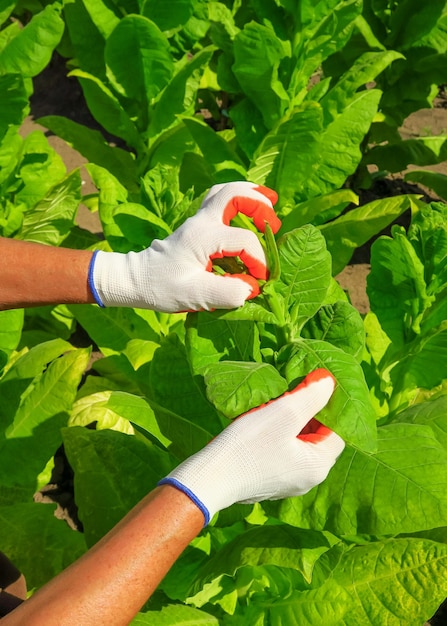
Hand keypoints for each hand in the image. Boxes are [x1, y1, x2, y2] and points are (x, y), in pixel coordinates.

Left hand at [88, 182, 279, 311]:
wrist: (136, 280)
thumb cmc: (161, 287)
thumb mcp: (194, 296)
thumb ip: (227, 292)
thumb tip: (251, 287)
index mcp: (203, 237)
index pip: (244, 240)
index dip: (259, 260)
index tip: (259, 280)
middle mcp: (202, 222)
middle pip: (234, 194)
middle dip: (260, 205)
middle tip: (274, 225)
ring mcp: (198, 220)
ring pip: (226, 191)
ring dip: (250, 195)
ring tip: (270, 204)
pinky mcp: (197, 225)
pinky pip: (220, 201)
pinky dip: (239, 201)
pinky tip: (249, 213)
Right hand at [159, 369, 344, 523]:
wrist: (209, 479)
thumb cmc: (249, 445)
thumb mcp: (284, 413)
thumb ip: (311, 396)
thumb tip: (330, 382)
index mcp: (318, 466)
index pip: (337, 431)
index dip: (326, 407)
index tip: (309, 388)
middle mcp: (308, 479)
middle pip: (318, 438)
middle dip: (306, 414)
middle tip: (289, 394)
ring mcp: (288, 483)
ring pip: (298, 445)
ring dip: (289, 424)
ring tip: (272, 407)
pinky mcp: (269, 482)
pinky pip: (283, 454)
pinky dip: (277, 437)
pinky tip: (260, 426)